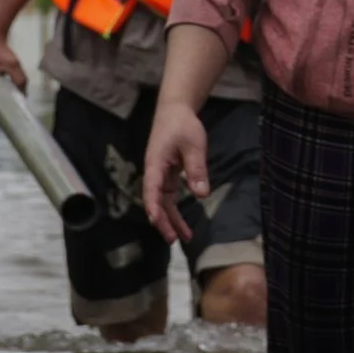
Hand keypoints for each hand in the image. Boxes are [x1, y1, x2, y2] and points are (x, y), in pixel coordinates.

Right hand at [143, 103, 208, 245]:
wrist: (175, 111)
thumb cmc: (183, 126)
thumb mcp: (194, 145)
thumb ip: (196, 169)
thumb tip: (201, 194)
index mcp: (156, 164)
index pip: (151, 190)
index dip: (153, 206)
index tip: (156, 222)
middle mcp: (154, 172)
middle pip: (157, 201)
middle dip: (164, 222)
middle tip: (173, 241)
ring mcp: (160, 174)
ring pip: (164, 201)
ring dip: (172, 219)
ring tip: (184, 238)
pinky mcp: (167, 174)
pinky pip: (170, 195)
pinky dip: (176, 208)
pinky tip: (183, 222)